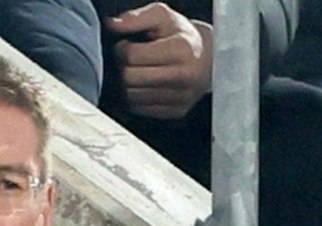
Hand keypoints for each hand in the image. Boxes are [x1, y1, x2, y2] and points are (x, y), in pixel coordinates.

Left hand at [107, 4, 213, 118]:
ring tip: (140, 71)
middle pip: (129, 78)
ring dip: (129, 84)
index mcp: (181, 49)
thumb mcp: (163, 17)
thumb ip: (136, 18)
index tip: (128, 46)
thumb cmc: (181, 36)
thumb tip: (111, 24)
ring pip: (131, 97)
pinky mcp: (176, 111)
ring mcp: (181, 96)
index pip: (130, 56)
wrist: (210, 58)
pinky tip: (146, 85)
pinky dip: (137, 97)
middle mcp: (183, 75)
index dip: (122, 49)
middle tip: (132, 60)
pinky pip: (139, 109)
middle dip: (124, 67)